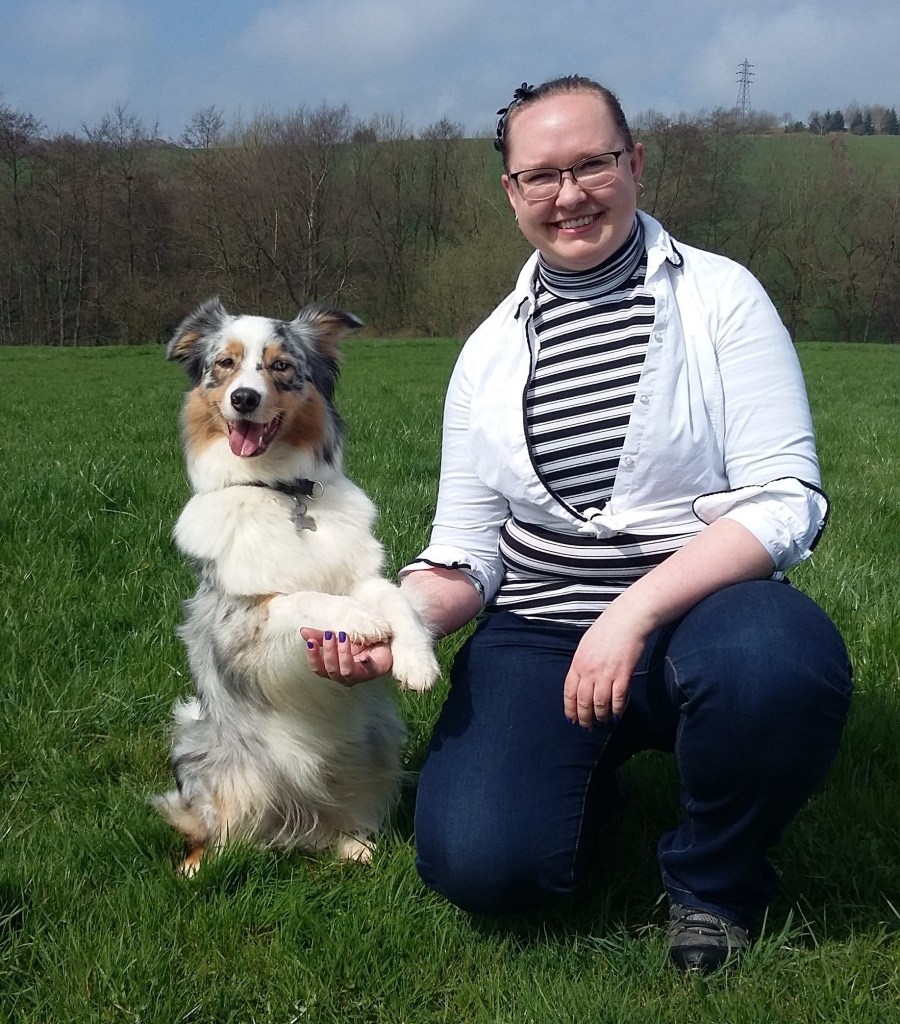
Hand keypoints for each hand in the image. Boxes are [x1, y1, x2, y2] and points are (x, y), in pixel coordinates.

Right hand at [300, 628, 393, 685]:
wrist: (382, 642)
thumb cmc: (357, 644)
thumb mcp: (337, 638)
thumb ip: (321, 636)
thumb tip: (303, 631)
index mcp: (333, 670)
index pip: (318, 669)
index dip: (313, 657)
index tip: (310, 642)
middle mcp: (344, 676)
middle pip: (331, 670)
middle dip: (329, 651)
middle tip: (330, 634)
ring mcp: (360, 676)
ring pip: (346, 671)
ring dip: (343, 654)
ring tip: (342, 636)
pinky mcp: (375, 671)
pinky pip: (370, 670)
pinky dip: (366, 663)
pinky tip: (365, 657)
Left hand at [563, 602, 649, 728]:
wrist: (628, 619)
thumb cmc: (608, 629)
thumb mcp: (586, 645)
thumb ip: (583, 663)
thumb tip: (581, 679)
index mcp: (578, 663)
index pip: (569, 691)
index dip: (569, 708)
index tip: (571, 719)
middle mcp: (589, 671)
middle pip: (583, 701)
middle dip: (584, 717)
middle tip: (587, 727)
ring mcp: (606, 673)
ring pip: (599, 704)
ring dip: (600, 716)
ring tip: (602, 723)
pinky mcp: (623, 675)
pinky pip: (617, 699)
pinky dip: (616, 710)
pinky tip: (616, 715)